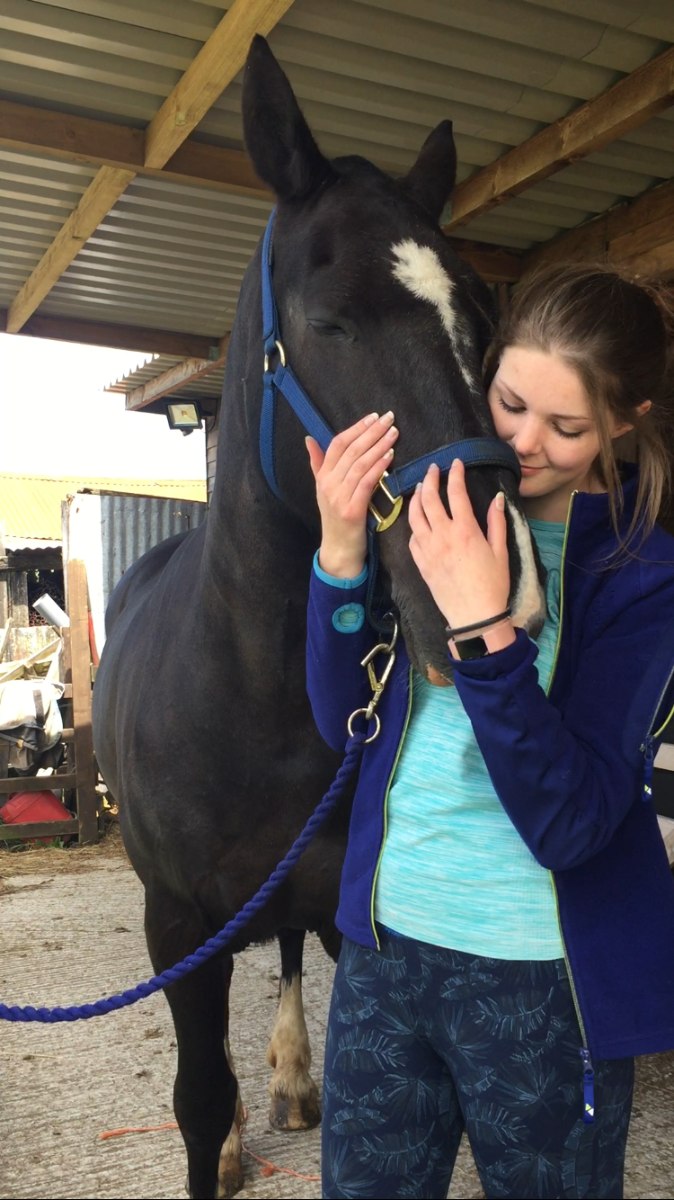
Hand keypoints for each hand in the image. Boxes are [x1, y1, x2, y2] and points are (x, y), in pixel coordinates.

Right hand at [306, 412, 398, 577]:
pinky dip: (378, 467)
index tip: (373, 417)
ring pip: (360, 464)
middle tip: (389, 418)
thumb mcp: (324, 489)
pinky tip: (389, 456)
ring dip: (378, 446)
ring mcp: (339, 497)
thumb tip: (309, 439)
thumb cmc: (336, 518)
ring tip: (393, 434)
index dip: (356, 428)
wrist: (339, 549)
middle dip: (372, 432)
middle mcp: (328, 484)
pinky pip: (366, 482)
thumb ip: (318, 463)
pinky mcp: (351, 510)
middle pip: (351, 450)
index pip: (337, 444)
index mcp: (322, 476)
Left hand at [408, 459, 514, 652]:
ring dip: (416, 498)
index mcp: (465, 530)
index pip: (456, 493)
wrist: (474, 615)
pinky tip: (416, 520)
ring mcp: (428, 549)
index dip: (455, 474)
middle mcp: (443, 536)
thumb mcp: (500, 551)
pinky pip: (411, 538)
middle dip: (430, 479)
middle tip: (432, 469)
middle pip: (429, 499)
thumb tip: (497, 498)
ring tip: (420, 489)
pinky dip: (412, 524)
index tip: (455, 463)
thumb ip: (497, 522)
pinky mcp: (421, 563)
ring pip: (414, 516)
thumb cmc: (492, 584)